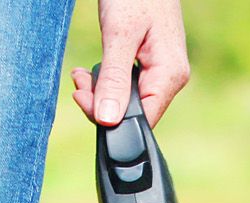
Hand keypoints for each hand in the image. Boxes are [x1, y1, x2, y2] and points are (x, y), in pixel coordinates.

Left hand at [70, 0, 188, 127]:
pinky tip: (93, 70)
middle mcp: (171, 78)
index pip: (142, 118)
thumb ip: (114, 79)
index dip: (109, 117)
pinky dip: (108, 81)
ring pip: (129, 100)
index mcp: (170, 75)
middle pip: (134, 112)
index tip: (81, 97)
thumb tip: (108, 120)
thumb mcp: (119, 36)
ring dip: (101, 91)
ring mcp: (162, 72)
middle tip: (79, 83)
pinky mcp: (151, 65)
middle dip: (101, 102)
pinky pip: (130, 86)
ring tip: (82, 74)